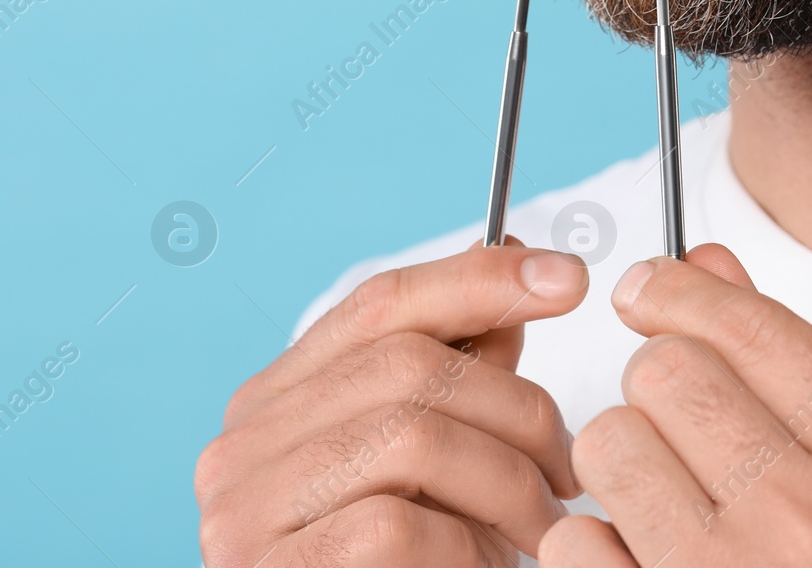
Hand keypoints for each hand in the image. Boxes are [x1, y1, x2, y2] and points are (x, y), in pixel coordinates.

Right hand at [197, 240, 588, 566]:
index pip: (379, 303)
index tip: (570, 278)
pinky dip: (463, 544)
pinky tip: (483, 567)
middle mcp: (241, 445)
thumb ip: (459, 376)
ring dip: (506, 479)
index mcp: (275, 400)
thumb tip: (524, 272)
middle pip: (404, 365)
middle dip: (515, 406)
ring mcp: (243, 513)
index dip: (478, 280)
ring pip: (408, 434)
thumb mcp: (436, 464)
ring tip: (543, 524)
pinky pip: (391, 525)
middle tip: (570, 465)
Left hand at [541, 246, 811, 566]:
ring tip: (668, 508)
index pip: (741, 321)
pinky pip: (573, 542)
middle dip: (657, 397)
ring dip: (620, 470)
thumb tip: (702, 259)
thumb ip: (790, 360)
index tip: (646, 294)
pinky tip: (643, 565)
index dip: (676, 293)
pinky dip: (593, 551)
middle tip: (687, 442)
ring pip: (606, 443)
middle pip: (660, 372)